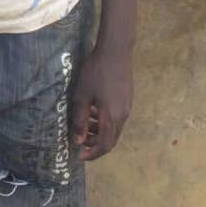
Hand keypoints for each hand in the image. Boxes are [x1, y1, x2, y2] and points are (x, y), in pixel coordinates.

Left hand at [71, 44, 133, 160]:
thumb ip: (80, 120)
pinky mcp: (127, 98)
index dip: (92, 154)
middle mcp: (123, 116)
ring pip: (113, 128)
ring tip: (84, 124)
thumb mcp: (82, 96)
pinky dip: (104, 120)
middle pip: (111, 139)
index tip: (79, 155)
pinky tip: (93, 109)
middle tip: (79, 140)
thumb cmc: (96, 72)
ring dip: (99, 131)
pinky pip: (116, 117)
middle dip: (95, 143)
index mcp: (112, 118)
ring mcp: (127, 107)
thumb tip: (78, 140)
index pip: (105, 145)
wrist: (115, 51)